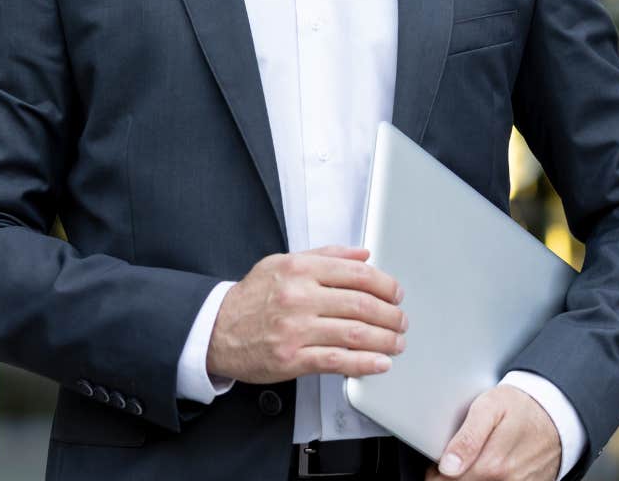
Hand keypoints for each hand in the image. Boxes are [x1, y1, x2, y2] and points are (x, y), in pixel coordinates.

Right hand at [204, 245, 407, 384]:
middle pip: (361, 304)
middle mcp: (298, 297)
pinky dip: (364, 363)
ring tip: (397, 343)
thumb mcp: (282, 263)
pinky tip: (379, 363)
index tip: (396, 293)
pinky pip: (337, 361)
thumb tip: (362, 254)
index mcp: (299, 269)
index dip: (385, 284)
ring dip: (384, 340)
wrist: (216, 329)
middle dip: (390, 315)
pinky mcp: (292, 358)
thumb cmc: (252, 297)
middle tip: (401, 321)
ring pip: (354, 333)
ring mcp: (295, 329)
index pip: (356, 273)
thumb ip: (324, 256)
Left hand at [425, 385, 560, 480]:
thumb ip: (466, 438)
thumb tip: (448, 466)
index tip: (440, 461)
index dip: (438, 472)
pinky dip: (492, 478)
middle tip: (457, 457)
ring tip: (478, 458)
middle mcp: (507, 480)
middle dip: (454, 475)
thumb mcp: (487, 408)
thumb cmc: (519, 407)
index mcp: (492, 464)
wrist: (555, 413)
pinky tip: (494, 467)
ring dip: (474, 477)